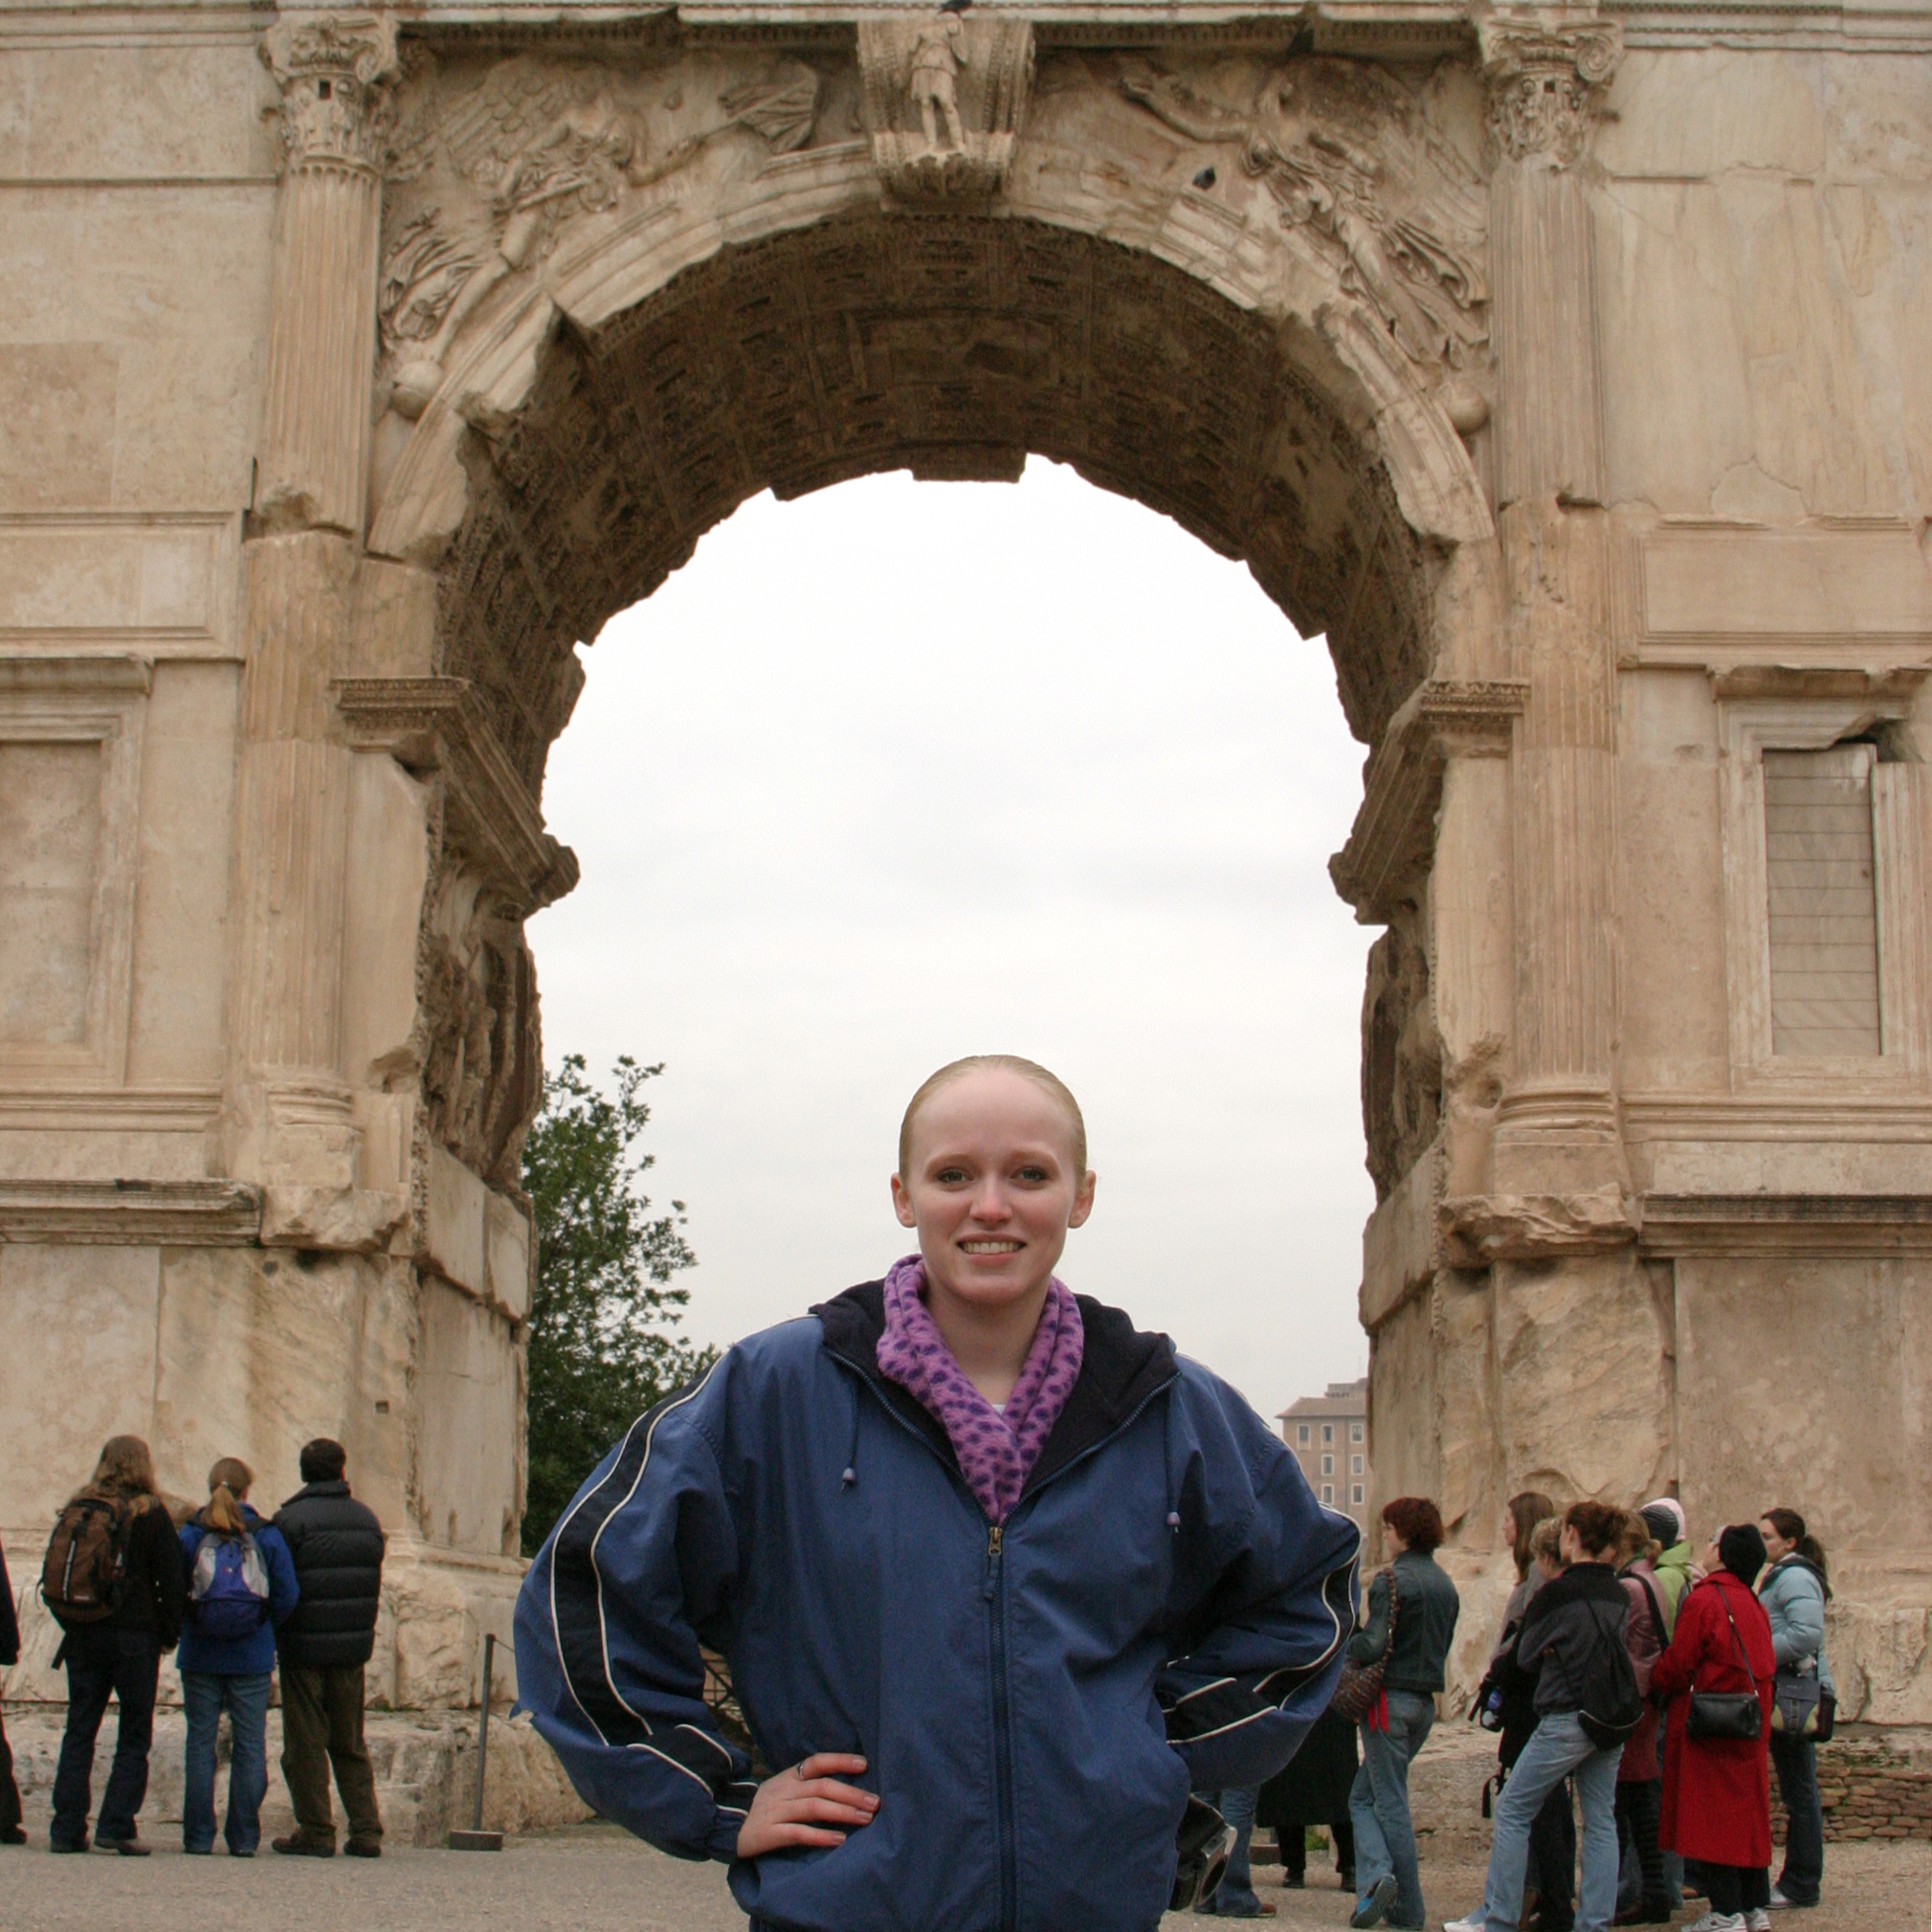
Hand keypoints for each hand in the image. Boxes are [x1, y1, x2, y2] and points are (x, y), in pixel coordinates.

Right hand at [735, 1754, 878, 1858]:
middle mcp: (783, 1790)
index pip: (816, 1762)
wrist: (726, 1826)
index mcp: (787, 1777)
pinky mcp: (769, 1834)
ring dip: (843, 1812)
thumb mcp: (782, 1790)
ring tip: (865, 1818)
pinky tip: (839, 1839)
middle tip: (875, 1802)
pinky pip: (798, 1833)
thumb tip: (843, 1788)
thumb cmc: (762, 1809)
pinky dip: (820, 1835)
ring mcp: (776, 1811)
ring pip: (814, 1808)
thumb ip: (805, 1787)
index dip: (840, 1761)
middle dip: (851, 1793)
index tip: (864, 1765)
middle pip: (821, 1786)